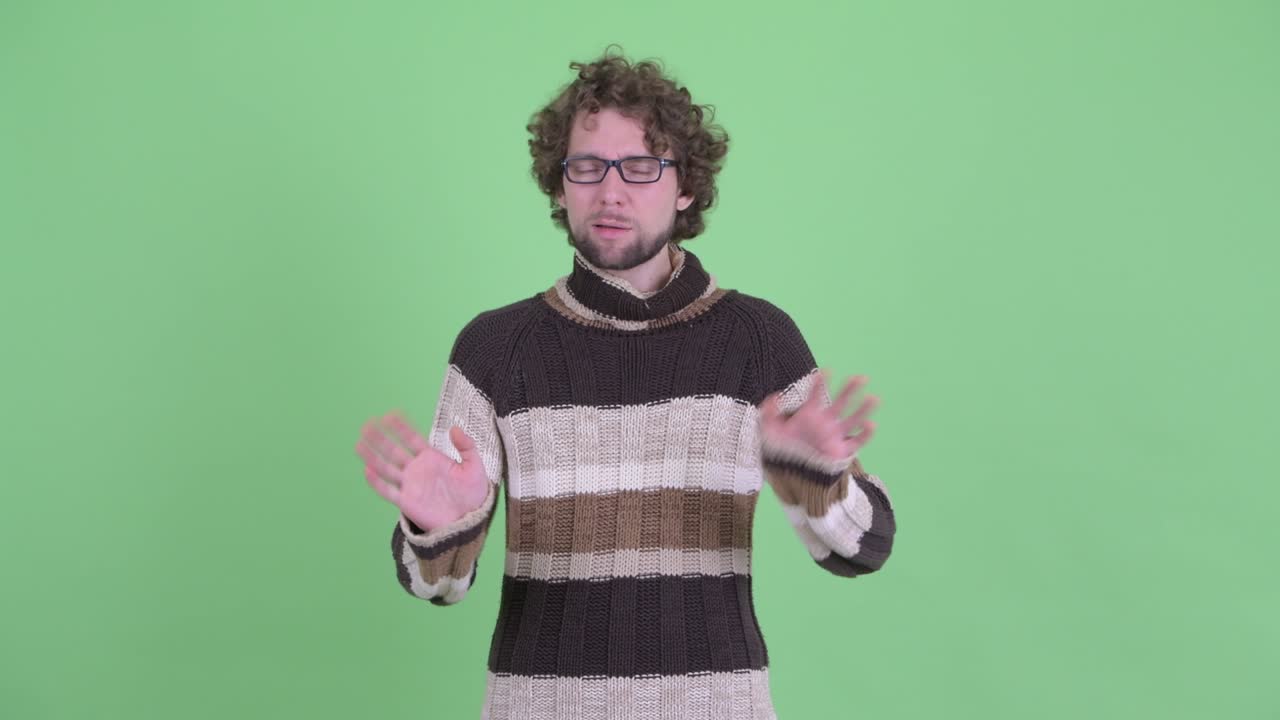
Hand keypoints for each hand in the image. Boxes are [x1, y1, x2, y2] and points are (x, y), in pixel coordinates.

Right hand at [355, 410, 490, 532]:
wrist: (470, 520)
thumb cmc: (473, 493)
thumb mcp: (475, 466)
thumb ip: (467, 446)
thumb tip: (454, 428)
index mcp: (431, 458)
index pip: (412, 438)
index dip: (401, 427)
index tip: (389, 414)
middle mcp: (417, 469)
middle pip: (394, 450)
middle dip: (380, 438)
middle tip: (367, 424)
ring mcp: (410, 485)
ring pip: (386, 468)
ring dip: (373, 456)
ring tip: (359, 444)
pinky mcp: (407, 502)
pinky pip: (388, 491)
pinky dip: (377, 482)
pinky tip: (367, 470)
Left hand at [760, 370, 878, 462]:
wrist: (791, 475)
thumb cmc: (782, 451)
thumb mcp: (770, 431)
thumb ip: (768, 413)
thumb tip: (774, 396)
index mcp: (810, 415)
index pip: (816, 395)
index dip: (820, 383)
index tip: (826, 371)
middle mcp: (826, 423)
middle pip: (841, 403)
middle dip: (850, 390)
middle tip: (860, 378)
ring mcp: (835, 437)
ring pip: (853, 420)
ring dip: (863, 409)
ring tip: (874, 398)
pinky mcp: (841, 452)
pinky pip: (857, 442)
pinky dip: (865, 434)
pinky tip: (870, 424)